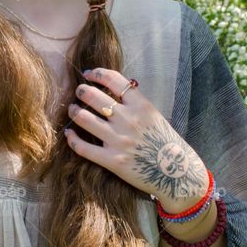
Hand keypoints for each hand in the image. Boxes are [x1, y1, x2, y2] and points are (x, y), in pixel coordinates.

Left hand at [64, 67, 208, 211]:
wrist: (177, 173)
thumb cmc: (165, 142)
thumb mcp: (153, 115)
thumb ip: (134, 103)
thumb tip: (110, 89)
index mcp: (141, 105)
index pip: (113, 79)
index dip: (96, 73)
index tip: (89, 75)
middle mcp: (128, 120)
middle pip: (93, 96)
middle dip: (81, 91)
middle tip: (79, 92)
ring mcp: (119, 140)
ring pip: (83, 118)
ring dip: (73, 111)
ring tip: (72, 110)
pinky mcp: (112, 161)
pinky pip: (83, 148)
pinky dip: (72, 139)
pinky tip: (69, 134)